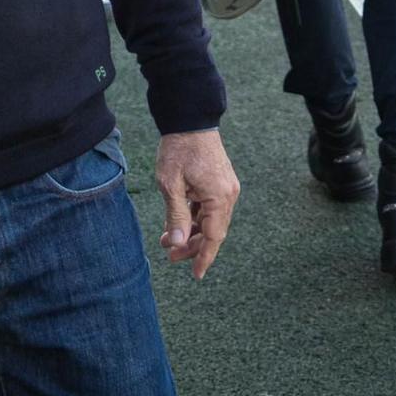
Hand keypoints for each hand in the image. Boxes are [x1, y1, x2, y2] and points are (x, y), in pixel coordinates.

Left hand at [155, 129, 239, 279]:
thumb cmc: (178, 149)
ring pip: (210, 220)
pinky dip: (194, 217)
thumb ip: (175, 215)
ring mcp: (226, 189)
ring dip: (190, 231)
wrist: (190, 120)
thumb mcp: (170, 184)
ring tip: (167, 240)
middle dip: (191, 245)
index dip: (203, 257)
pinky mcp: (220, 183)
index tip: (196, 275)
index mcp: (219, 197)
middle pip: (212, 231)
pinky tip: (177, 222)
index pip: (213, 237)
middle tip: (169, 254)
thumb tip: (177, 244)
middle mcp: (228, 195)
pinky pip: (209, 208)